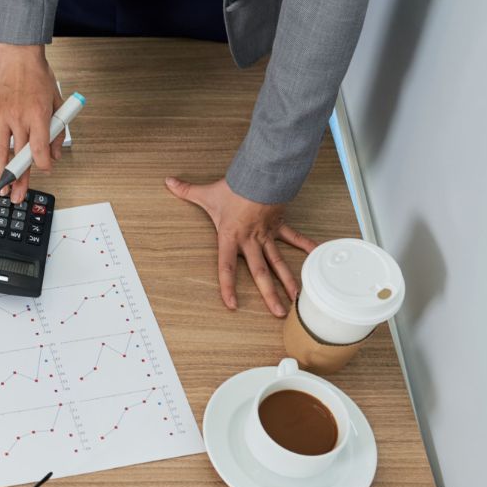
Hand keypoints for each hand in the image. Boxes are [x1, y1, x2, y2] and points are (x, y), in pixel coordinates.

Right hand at [0, 43, 64, 202]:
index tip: (43, 171)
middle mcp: (18, 117)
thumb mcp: (57, 102)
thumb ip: (57, 130)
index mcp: (38, 115)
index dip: (42, 166)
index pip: (39, 149)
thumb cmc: (38, 77)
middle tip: (16, 196)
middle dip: (19, 179)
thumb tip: (53, 154)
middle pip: (18, 156)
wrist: (19, 56)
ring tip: (0, 187)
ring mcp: (0, 115)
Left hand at [165, 176, 318, 316]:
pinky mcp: (279, 225)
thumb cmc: (234, 186)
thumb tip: (168, 182)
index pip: (226, 267)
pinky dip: (307, 246)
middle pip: (260, 272)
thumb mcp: (206, 193)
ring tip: (296, 299)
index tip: (232, 304)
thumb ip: (186, 190)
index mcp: (231, 237)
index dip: (228, 286)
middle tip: (278, 312)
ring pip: (279, 262)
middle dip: (269, 294)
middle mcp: (250, 241)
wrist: (259, 174)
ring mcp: (267, 235)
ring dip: (289, 281)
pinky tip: (317, 258)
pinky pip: (295, 238)